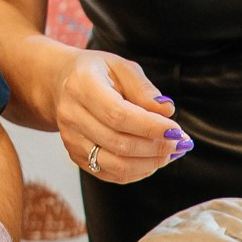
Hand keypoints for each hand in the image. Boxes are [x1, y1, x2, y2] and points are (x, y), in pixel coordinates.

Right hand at [52, 49, 187, 184]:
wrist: (61, 84)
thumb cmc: (98, 73)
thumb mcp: (121, 68)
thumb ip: (144, 89)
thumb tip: (167, 110)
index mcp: (82, 86)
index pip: (118, 115)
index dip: (150, 127)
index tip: (176, 130)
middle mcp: (72, 116)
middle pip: (118, 144)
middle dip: (155, 148)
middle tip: (180, 143)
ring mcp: (72, 140)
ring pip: (115, 165)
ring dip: (149, 163)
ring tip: (170, 153)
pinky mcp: (76, 156)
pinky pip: (111, 174)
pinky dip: (137, 172)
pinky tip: (153, 160)